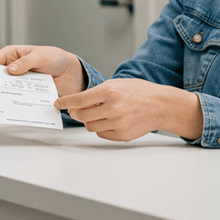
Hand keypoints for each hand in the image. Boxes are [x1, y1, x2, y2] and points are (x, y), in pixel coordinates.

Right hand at [0, 45, 86, 96]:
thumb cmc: (56, 58)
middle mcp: (14, 67)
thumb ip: (26, 62)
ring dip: (4, 94)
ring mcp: (20, 80)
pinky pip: (19, 96)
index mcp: (13, 54)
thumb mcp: (40, 56)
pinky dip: (16, 100)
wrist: (71, 73)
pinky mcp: (27, 91)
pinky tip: (14, 107)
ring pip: (7, 88)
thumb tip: (10, 70)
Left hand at [54, 78, 202, 141]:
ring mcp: (118, 123)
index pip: (79, 99)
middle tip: (75, 111)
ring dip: (89, 121)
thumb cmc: (140, 92)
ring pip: (90, 127)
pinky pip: (102, 134)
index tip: (58, 104)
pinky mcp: (122, 135)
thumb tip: (79, 101)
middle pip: (81, 116)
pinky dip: (101, 128)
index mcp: (110, 91)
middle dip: (75, 113)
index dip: (65, 102)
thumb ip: (98, 92)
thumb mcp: (118, 84)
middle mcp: (112, 108)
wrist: (161, 105)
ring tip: (98, 114)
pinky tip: (109, 121)